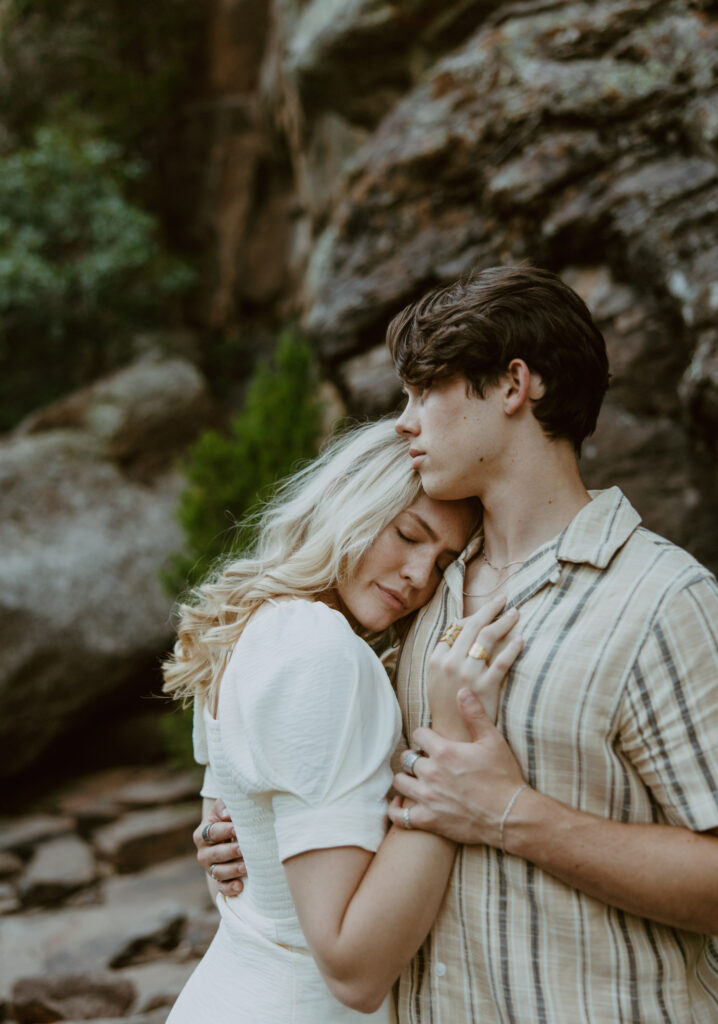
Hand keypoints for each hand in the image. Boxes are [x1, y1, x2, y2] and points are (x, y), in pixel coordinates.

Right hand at [194, 798, 246, 894]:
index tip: (237, 828)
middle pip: (215, 854)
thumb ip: (224, 806)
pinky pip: (222, 888)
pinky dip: (230, 888)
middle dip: (230, 851)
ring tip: (247, 867)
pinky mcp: (218, 880)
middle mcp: (203, 852)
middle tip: (244, 849)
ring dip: (232, 870)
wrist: (228, 836)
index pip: (212, 833)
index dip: (225, 831)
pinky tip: (240, 886)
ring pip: (218, 872)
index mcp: (202, 833)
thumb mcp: (223, 809)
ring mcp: (210, 868)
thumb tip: (227, 813)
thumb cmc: (228, 819)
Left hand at [389, 690, 528, 845]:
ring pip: (400, 782)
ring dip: (406, 779)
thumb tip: (462, 690)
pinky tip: (403, 802)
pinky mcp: (428, 820)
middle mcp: (431, 773)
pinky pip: (399, 815)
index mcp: (444, 751)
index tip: (431, 742)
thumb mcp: (493, 740)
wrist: (511, 816)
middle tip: (426, 761)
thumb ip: (475, 714)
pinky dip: (397, 808)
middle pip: (407, 758)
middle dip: (414, 757)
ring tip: (416, 779)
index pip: (418, 734)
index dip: (424, 736)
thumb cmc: (504, 777)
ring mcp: (428, 798)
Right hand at [427, 595, 522, 738]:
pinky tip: (521, 640)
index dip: (473, 616)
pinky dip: (513, 647)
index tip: (486, 610)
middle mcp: (450, 663)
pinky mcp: (485, 686)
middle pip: (472, 626)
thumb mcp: (436, 679)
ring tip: (515, 613)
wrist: (453, 736)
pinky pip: (502, 660)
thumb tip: (460, 627)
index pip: (456, 627)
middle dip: (489, 609)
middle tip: (502, 599)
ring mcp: (467, 674)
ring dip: (503, 622)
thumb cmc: (447, 706)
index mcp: (436, 659)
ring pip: (487, 638)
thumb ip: (446, 654)